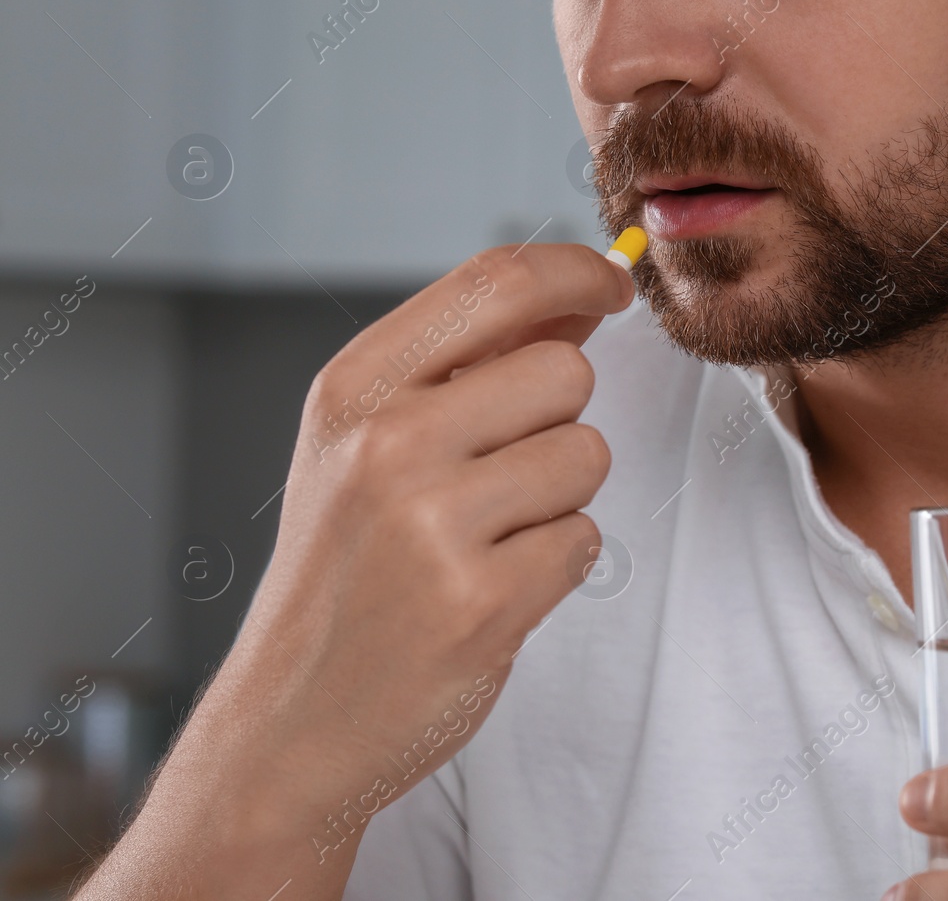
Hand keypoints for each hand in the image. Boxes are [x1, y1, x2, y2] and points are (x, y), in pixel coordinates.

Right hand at [79, 243, 633, 898]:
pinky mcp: (483, 601)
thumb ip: (471, 364)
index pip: (496, 281)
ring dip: (558, 500)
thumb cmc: (343, 571)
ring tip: (484, 540)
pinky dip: (555, 566)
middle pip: (565, 372)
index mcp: (354, 388)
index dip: (575, 270)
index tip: (613, 285)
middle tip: (495, 481)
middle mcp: (386, 442)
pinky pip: (585, 540)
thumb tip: (578, 297)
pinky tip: (489, 590)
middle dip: (558, 421)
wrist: (289, 720)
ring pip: (587, 456)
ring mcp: (433, 523)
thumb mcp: (368, 445)